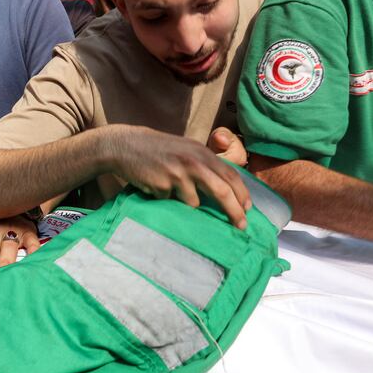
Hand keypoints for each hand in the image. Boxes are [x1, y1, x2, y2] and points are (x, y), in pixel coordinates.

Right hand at [107, 126, 251, 228]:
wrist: (125, 145)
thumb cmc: (157, 149)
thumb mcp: (186, 149)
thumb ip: (205, 164)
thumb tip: (227, 190)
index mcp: (202, 152)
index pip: (231, 175)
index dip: (242, 195)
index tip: (247, 210)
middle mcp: (193, 161)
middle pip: (222, 191)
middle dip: (234, 212)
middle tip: (241, 227)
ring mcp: (177, 173)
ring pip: (194, 202)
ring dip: (186, 203)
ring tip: (170, 189)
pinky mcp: (161, 184)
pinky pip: (170, 202)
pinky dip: (165, 198)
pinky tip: (155, 185)